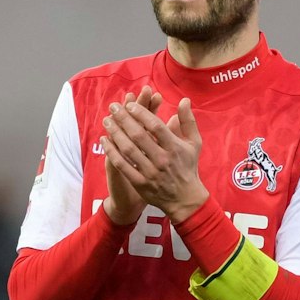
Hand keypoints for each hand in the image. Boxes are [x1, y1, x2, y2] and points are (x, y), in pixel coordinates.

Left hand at [102, 89, 207, 221]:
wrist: (185, 199)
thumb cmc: (188, 167)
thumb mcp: (194, 143)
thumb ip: (188, 121)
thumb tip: (184, 100)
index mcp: (174, 147)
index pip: (155, 126)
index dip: (141, 113)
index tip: (130, 104)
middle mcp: (162, 159)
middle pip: (139, 135)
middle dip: (124, 119)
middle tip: (113, 107)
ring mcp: (150, 172)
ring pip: (128, 149)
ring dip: (115, 133)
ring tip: (107, 121)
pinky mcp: (140, 183)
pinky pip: (122, 165)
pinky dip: (112, 152)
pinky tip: (105, 140)